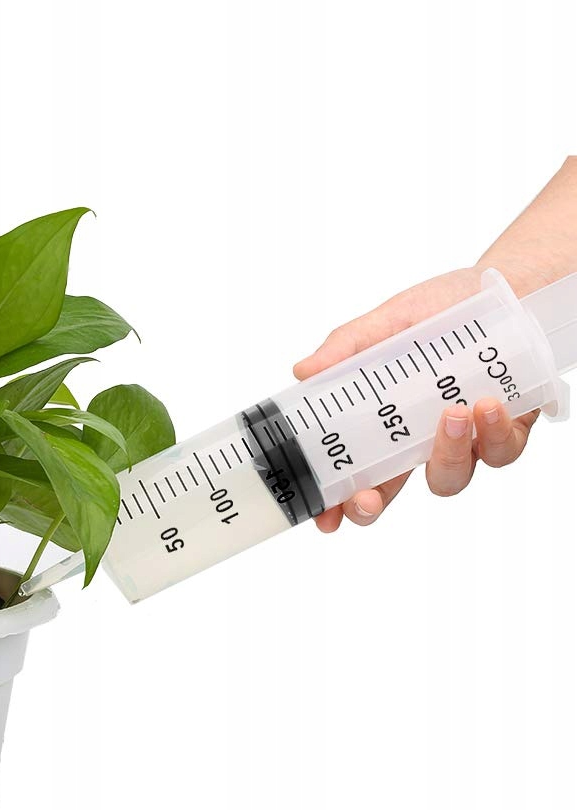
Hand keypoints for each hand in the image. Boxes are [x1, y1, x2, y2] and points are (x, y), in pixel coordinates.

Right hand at [293, 266, 538, 532]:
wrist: (511, 288)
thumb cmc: (443, 309)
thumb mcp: (388, 322)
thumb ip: (346, 347)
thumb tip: (302, 371)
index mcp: (383, 425)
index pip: (351, 473)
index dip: (336, 503)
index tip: (324, 517)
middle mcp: (418, 442)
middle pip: (388, 494)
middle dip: (372, 505)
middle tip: (366, 498)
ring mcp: (463, 442)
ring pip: (448, 478)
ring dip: (446, 454)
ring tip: (451, 413)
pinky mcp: (508, 432)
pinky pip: (501, 452)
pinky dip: (494, 432)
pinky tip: (487, 404)